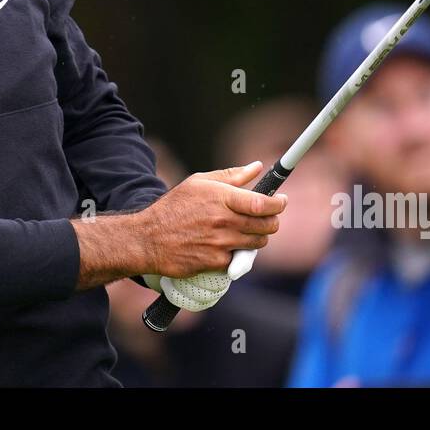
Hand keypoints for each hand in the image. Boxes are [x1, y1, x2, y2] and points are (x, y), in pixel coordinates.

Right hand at [136, 161, 285, 276]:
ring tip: (241, 231)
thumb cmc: (173, 207)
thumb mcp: (198, 182)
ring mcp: (220, 243)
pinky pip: (239, 259)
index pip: (263, 204)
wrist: (148, 238)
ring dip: (256, 238)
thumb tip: (256, 167)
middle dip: (272, 222)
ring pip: (257, 244)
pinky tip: (223, 245)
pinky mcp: (216, 263)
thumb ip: (231, 175)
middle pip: (267, 226)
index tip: (282, 201)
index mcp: (221, 198)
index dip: (278, 204)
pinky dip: (236, 253)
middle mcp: (223, 221)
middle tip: (265, 218)